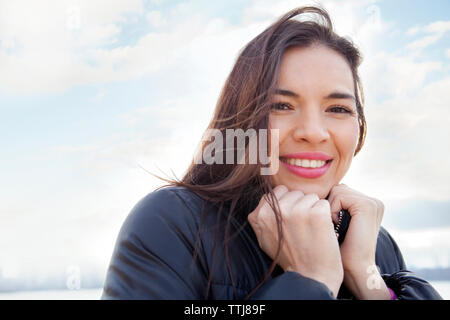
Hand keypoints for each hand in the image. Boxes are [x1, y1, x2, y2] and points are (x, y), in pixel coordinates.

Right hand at [248, 185, 343, 297]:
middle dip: (300, 205)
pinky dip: (326, 216)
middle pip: (295, 192)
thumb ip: (260, 217)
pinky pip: (324, 204)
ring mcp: (297, 211)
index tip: (291, 222)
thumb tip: (265, 197)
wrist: (310, 277)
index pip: (279, 191)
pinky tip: (321, 231)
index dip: (288, 204)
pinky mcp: (317, 214)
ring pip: (310, 197)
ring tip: (311, 231)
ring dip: (313, 210)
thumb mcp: (264, 239)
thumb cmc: (289, 258)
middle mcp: (278, 209)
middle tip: (301, 228)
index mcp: (262, 214)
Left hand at [327, 184, 388, 298]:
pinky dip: (332, 210)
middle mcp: (373, 201)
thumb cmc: (339, 250)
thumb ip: (333, 205)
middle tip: (333, 226)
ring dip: (328, 209)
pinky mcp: (367, 206)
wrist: (353, 269)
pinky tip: (336, 225)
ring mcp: (372, 202)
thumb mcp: (336, 222)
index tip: (331, 225)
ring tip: (335, 227)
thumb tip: (313, 191)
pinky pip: (339, 196)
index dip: (328, 205)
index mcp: (367, 204)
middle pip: (337, 188)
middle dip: (328, 206)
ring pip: (336, 191)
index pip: (338, 190)